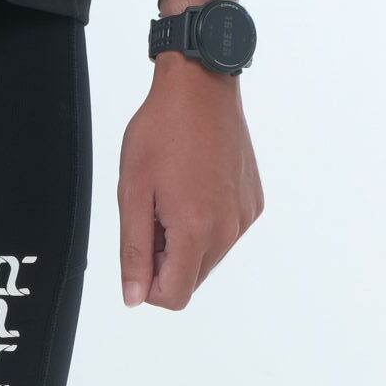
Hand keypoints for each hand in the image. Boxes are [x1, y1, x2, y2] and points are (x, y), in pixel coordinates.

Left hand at [117, 59, 263, 309]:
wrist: (201, 88)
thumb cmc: (162, 131)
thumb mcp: (133, 192)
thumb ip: (134, 251)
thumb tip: (134, 297)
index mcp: (196, 230)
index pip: (173, 296)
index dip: (148, 284)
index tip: (140, 247)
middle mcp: (228, 230)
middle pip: (190, 280)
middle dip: (165, 261)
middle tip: (153, 214)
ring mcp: (244, 217)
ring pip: (208, 258)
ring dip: (185, 242)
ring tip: (173, 197)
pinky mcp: (252, 203)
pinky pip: (225, 234)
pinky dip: (206, 224)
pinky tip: (194, 187)